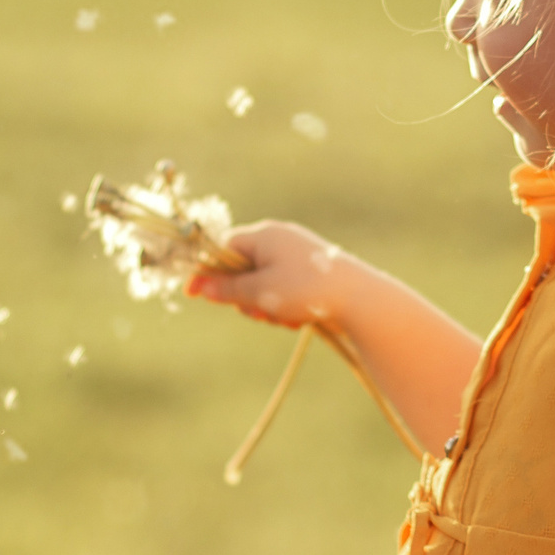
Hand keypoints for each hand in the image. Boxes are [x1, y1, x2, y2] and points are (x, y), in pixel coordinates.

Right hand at [184, 221, 351, 329]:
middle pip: (243, 269)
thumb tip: (198, 285)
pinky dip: (285, 308)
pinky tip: (298, 319)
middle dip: (245, 296)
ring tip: (284, 317)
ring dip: (266, 307)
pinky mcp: (312, 275)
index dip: (208, 272)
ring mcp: (298, 257)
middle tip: (258, 311)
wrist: (361, 300)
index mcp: (265, 235)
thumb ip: (226, 288)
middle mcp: (280, 240)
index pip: (224, 248)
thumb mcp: (260, 292)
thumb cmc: (306, 290)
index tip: (194, 294)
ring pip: (263, 285)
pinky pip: (284, 292)